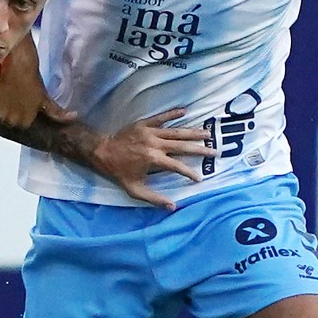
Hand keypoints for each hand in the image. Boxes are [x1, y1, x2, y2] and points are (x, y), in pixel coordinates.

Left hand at [93, 109, 207, 209]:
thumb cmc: (119, 172)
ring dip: (192, 132)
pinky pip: (161, 117)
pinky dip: (172, 114)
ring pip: (176, 131)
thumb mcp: (135, 189)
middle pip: (183, 146)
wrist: (102, 151)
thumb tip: (172, 207)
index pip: (178, 166)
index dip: (189, 173)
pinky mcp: (144, 124)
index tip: (199, 178)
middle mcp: (155, 144)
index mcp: (154, 160)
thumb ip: (154, 198)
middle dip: (200, 149)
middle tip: (215, 150)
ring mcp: (150, 132)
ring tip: (208, 133)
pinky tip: (184, 111)